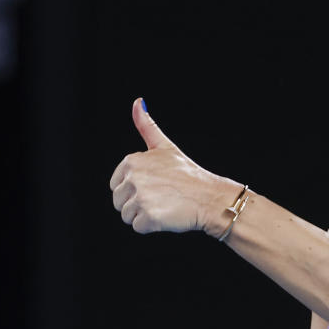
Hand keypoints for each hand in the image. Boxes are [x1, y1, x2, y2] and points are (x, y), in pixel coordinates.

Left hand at [109, 98, 240, 235]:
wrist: (211, 197)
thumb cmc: (189, 174)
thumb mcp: (165, 147)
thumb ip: (147, 126)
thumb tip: (137, 101)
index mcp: (131, 161)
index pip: (117, 184)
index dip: (137, 188)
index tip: (157, 184)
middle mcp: (133, 177)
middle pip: (119, 201)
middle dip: (138, 203)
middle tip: (163, 196)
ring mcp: (140, 198)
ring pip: (127, 215)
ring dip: (145, 215)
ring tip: (166, 205)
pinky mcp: (148, 217)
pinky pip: (138, 227)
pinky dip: (152, 225)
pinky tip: (168, 215)